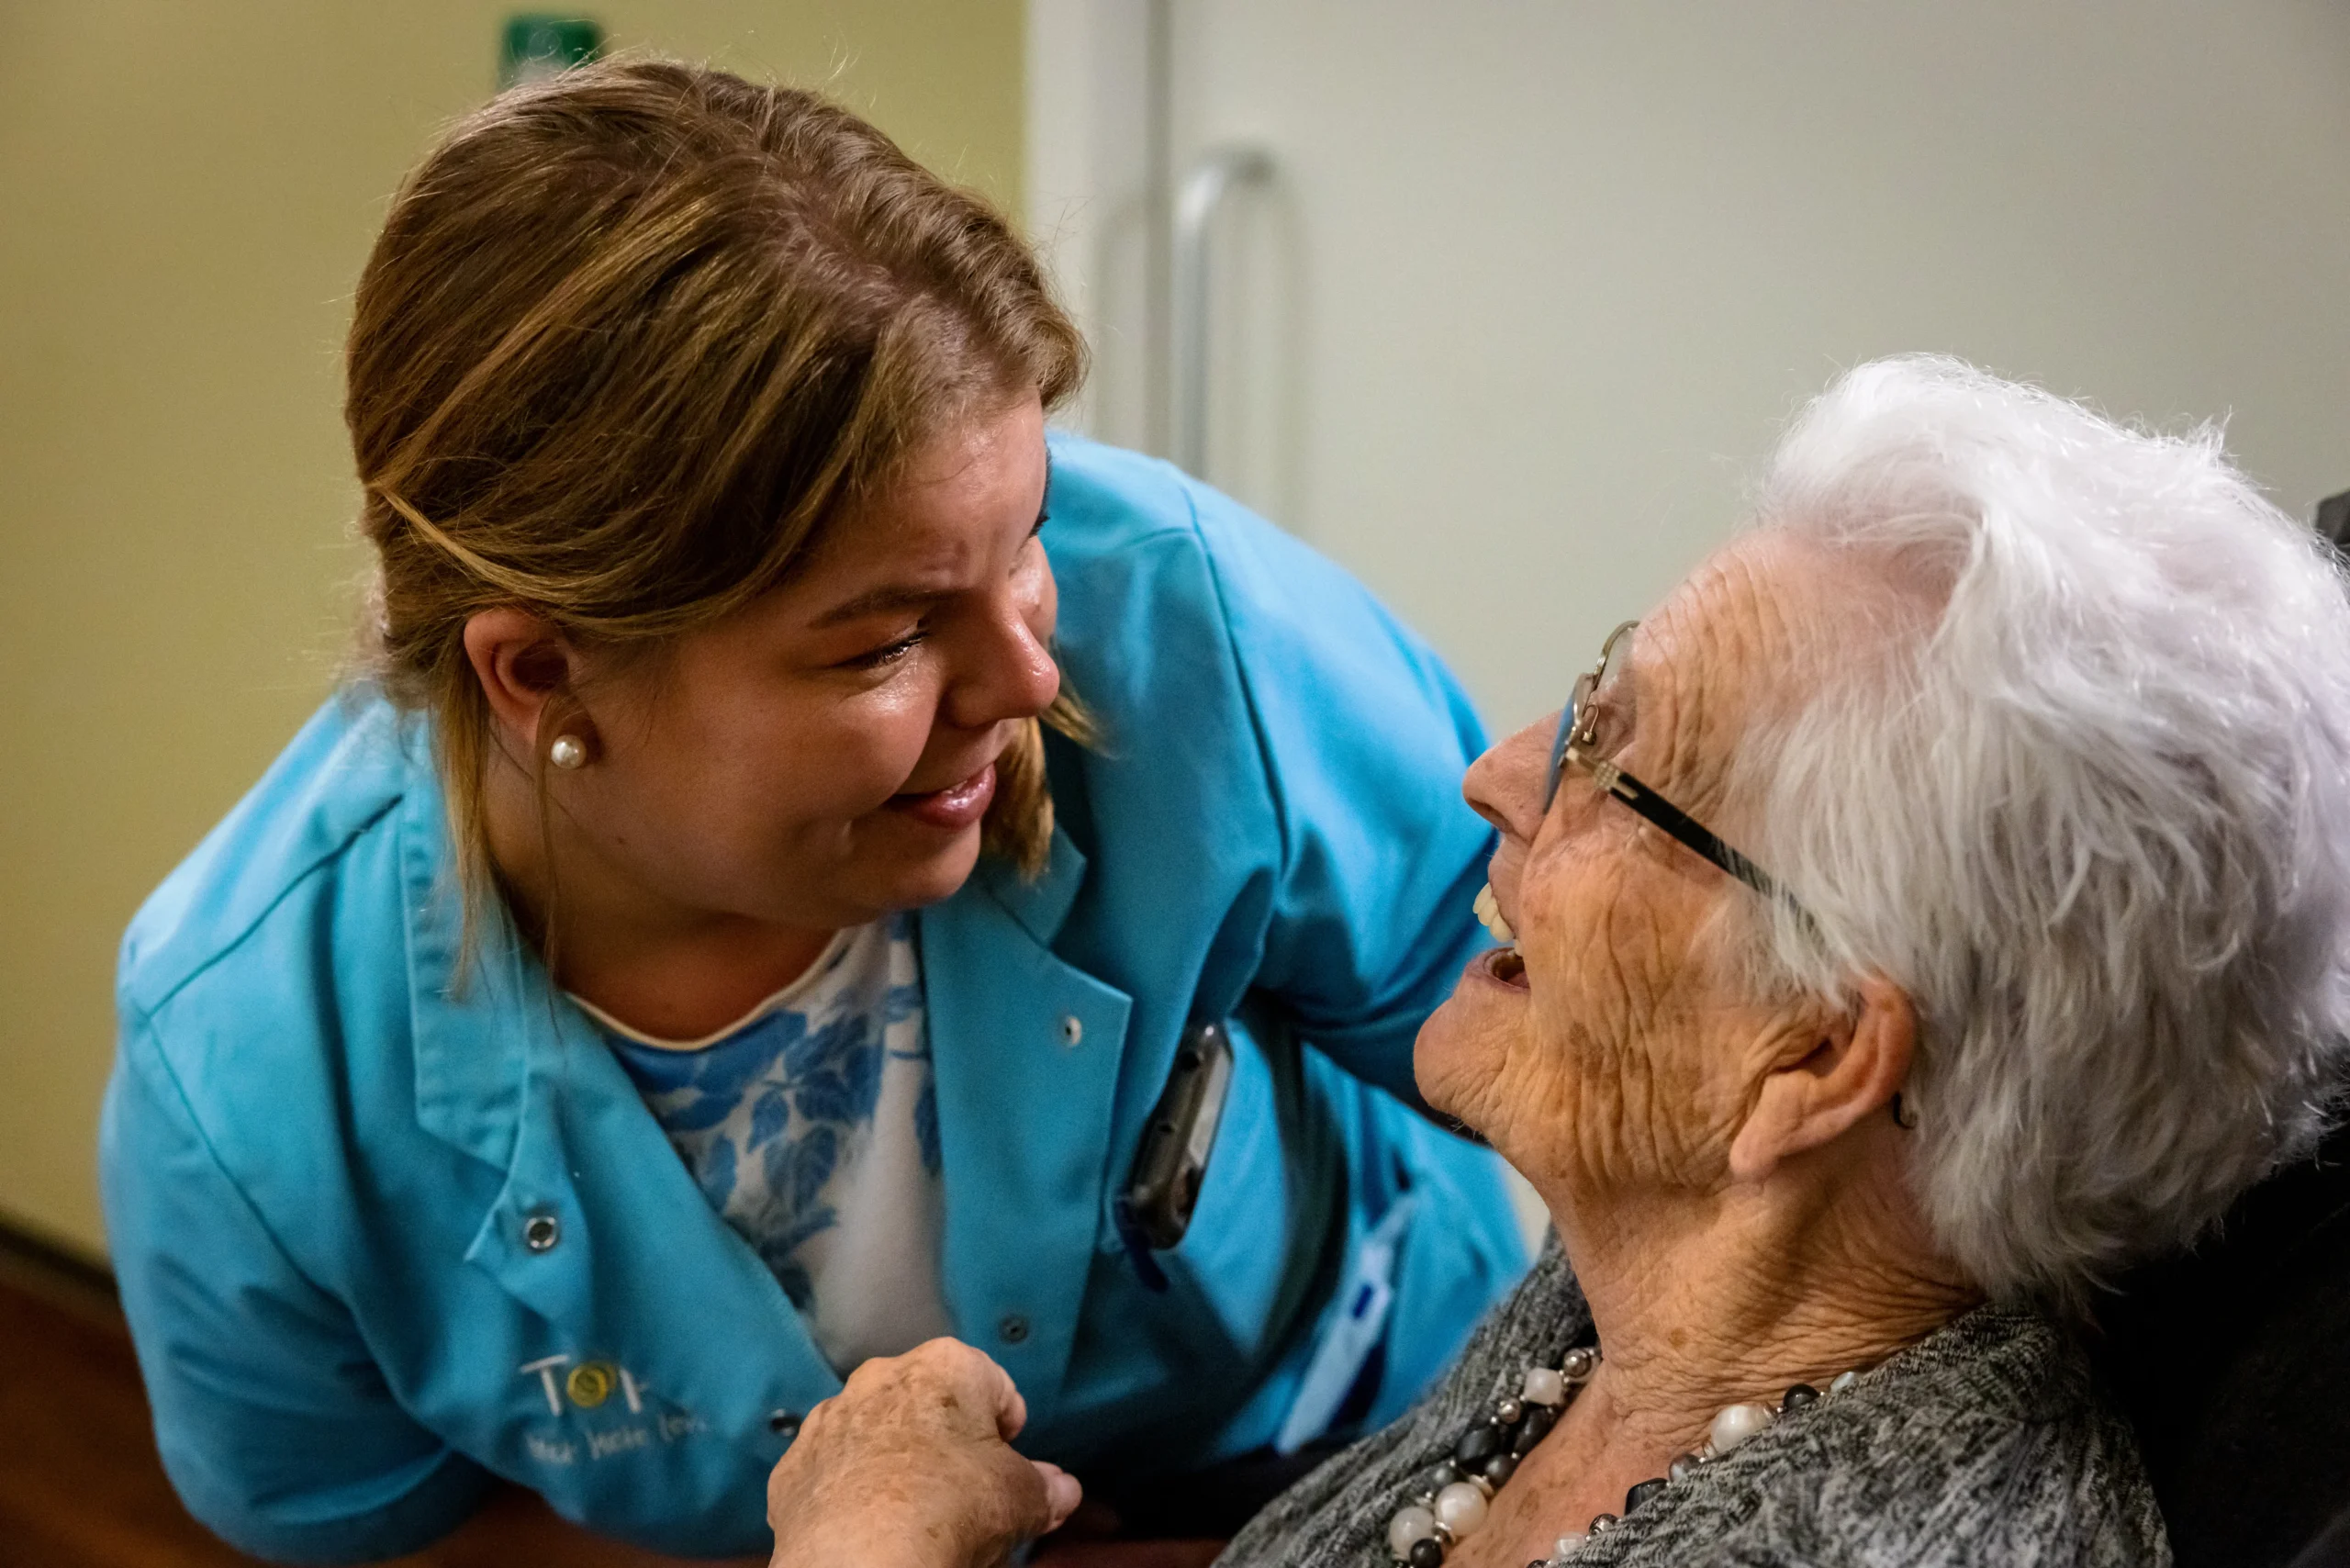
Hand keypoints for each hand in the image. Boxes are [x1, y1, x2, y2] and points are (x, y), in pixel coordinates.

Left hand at [766, 1338, 1082, 1567]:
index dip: (1007, 1432)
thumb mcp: (1021, 1499)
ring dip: (895, 1464)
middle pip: (930, 1407)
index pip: (994, 1386)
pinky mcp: (793, 1467)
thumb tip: (1059, 1490)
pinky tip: (870, 1528)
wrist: (858, 1562)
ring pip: (876, 1435)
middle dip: (948, 1444)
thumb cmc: (946, 1510)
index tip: (1009, 1466)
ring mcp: (830, 1420)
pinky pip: (834, 1473)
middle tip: (966, 1495)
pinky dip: (851, 1494)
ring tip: (914, 1516)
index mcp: (946, 1365)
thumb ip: (1045, 1487)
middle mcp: (882, 1377)